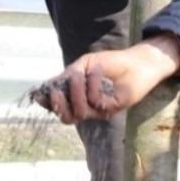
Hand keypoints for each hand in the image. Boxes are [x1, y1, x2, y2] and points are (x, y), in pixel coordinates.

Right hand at [33, 35, 179, 123]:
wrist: (136, 62)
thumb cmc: (110, 63)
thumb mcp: (83, 65)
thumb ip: (65, 77)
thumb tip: (46, 87)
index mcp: (78, 97)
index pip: (59, 108)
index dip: (49, 103)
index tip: (43, 93)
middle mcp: (87, 107)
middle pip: (66, 118)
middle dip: (59, 104)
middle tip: (60, 90)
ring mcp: (99, 110)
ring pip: (78, 113)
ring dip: (76, 91)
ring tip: (82, 74)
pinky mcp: (111, 109)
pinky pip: (94, 102)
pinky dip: (93, 83)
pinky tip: (99, 70)